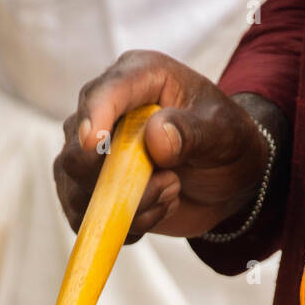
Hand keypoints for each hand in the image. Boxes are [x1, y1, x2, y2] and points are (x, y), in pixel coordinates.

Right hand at [53, 50, 273, 241]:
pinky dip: (126, 225)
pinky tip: (159, 210)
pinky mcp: (92, 190)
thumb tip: (155, 138)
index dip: (93, 118)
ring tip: (173, 192)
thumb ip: (192, 131)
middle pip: (76, 154)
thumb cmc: (226, 140)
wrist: (227, 177)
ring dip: (131, 207)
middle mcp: (104, 112)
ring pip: (79, 193)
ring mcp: (92, 155)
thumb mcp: (224, 131)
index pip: (101, 94)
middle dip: (118, 181)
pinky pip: (88, 219)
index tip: (95, 143)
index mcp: (136, 78)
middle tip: (171, 182)